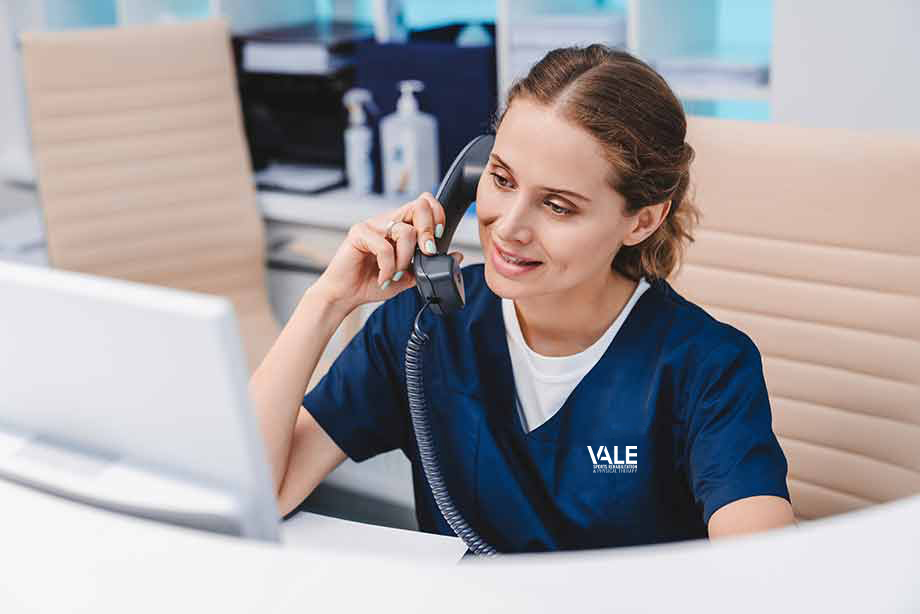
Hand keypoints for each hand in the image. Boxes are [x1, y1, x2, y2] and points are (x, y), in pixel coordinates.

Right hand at [313, 192, 463, 310]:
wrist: (346, 296)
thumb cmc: (372, 283)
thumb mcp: (409, 277)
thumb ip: (430, 265)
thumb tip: (457, 256)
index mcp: (400, 226)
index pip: (424, 204)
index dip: (437, 215)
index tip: (438, 238)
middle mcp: (387, 221)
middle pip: (419, 205)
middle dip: (429, 230)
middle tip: (426, 253)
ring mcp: (372, 225)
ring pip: (405, 231)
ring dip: (405, 259)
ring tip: (394, 274)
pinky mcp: (358, 233)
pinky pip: (384, 246)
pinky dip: (388, 267)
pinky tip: (382, 277)